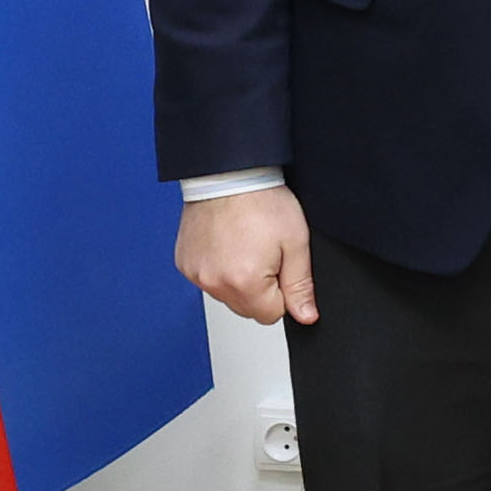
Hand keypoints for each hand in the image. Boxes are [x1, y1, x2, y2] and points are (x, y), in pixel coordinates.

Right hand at [178, 185, 316, 327]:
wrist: (228, 174)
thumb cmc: (261, 201)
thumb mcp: (295, 242)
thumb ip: (300, 285)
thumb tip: (305, 315)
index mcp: (244, 283)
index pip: (271, 315)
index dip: (281, 292)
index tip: (279, 266)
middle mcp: (214, 283)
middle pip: (247, 309)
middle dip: (260, 289)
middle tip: (263, 253)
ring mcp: (196, 274)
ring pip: (226, 296)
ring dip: (238, 280)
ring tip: (244, 245)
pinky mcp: (184, 263)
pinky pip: (208, 280)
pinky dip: (218, 269)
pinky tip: (226, 244)